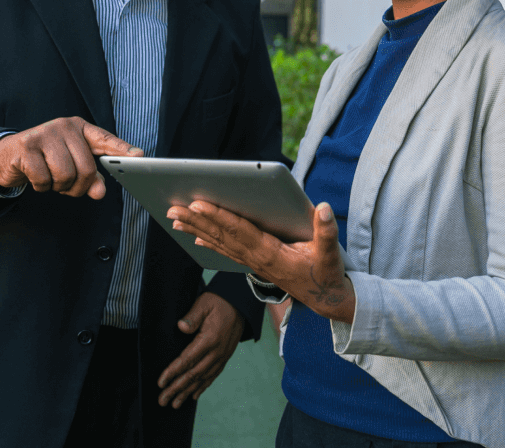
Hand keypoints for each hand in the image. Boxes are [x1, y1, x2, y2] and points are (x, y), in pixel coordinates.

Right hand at [0, 116, 141, 198]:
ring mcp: (44, 134)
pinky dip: (41, 186)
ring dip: (59, 187)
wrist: (7, 157)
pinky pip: (45, 179)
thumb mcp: (69, 166)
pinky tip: (36, 177)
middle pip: (86, 168)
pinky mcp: (26, 147)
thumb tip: (100, 192)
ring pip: (66, 175)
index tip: (139, 156)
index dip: (121, 149)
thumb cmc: (44, 160)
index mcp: (78, 128)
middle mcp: (63, 127)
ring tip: (51, 179)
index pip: (104, 139)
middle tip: (66, 186)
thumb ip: (89, 178)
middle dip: (78, 186)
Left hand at [157, 292, 243, 409]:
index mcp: (209, 339)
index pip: (187, 360)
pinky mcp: (225, 357)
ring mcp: (222, 356)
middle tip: (163, 400)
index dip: (172, 372)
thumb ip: (192, 316)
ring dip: (188, 392)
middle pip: (193, 374)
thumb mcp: (204, 303)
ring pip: (202, 379)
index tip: (161, 383)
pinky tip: (194, 395)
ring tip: (175, 404)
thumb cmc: (219, 301)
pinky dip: (203, 387)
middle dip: (176, 388)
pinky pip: (213, 375)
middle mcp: (216, 352)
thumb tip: (181, 327)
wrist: (241, 303)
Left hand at [169, 200, 355, 322]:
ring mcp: (254, 263)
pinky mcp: (255, 265)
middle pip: (221, 236)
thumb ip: (327, 232)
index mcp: (271, 253)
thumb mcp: (331, 254)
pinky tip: (196, 237)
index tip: (198, 204)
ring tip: (176, 219)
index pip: (239, 230)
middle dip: (196, 221)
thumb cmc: (327, 274)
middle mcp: (257, 258)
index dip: (218, 216)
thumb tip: (324, 209)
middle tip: (173, 209)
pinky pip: (227, 252)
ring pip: (220, 244)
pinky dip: (210, 242)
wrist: (326, 300)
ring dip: (197, 230)